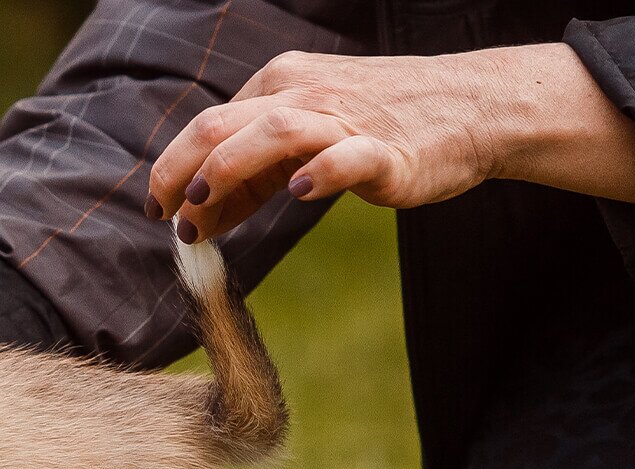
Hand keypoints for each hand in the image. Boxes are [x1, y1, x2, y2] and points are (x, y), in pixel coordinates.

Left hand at [148, 43, 634, 243]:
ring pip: (271, 133)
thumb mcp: (308, 133)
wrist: (474, 106)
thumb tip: (196, 214)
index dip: (174, 171)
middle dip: (181, 173)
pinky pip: (346, 157)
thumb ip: (255, 170)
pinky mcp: (386, 150)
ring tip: (201, 204)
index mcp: (278, 85)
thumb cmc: (382, 124)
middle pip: (220, 125)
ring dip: (227, 171)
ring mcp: (345, 119)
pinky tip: (299, 193)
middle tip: (166, 217)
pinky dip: (319, 173)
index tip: (160, 212)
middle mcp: (303, 93)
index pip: (209, 127)